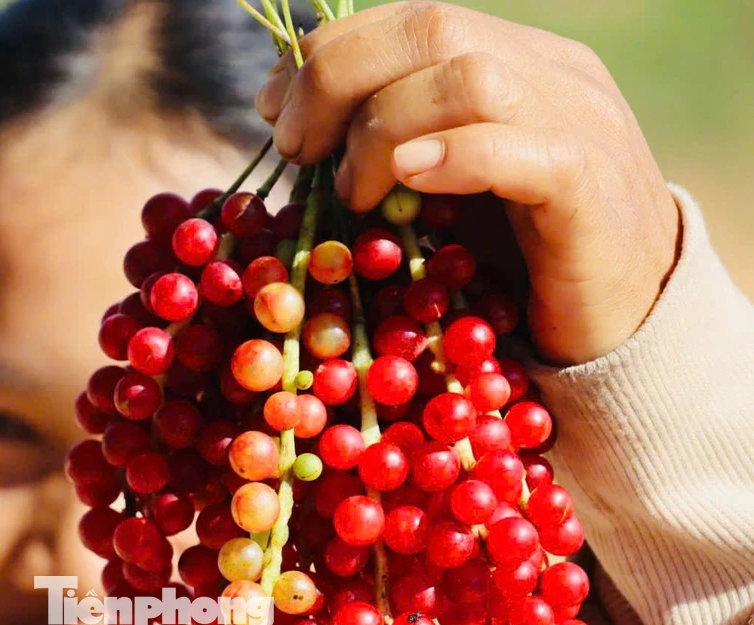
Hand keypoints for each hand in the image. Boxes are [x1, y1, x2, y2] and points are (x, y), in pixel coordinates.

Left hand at [255, 1, 679, 364]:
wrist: (623, 320)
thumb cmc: (516, 256)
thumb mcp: (441, 183)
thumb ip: (387, 142)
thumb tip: (294, 120)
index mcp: (512, 60)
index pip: (410, 20)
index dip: (329, 56)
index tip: (274, 111)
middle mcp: (549, 74)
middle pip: (431, 29)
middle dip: (336, 82)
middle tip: (298, 150)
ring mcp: (579, 123)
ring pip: (470, 78)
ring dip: (382, 129)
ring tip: (351, 191)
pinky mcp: (591, 188)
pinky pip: (522, 149)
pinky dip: (452, 158)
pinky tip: (408, 182)